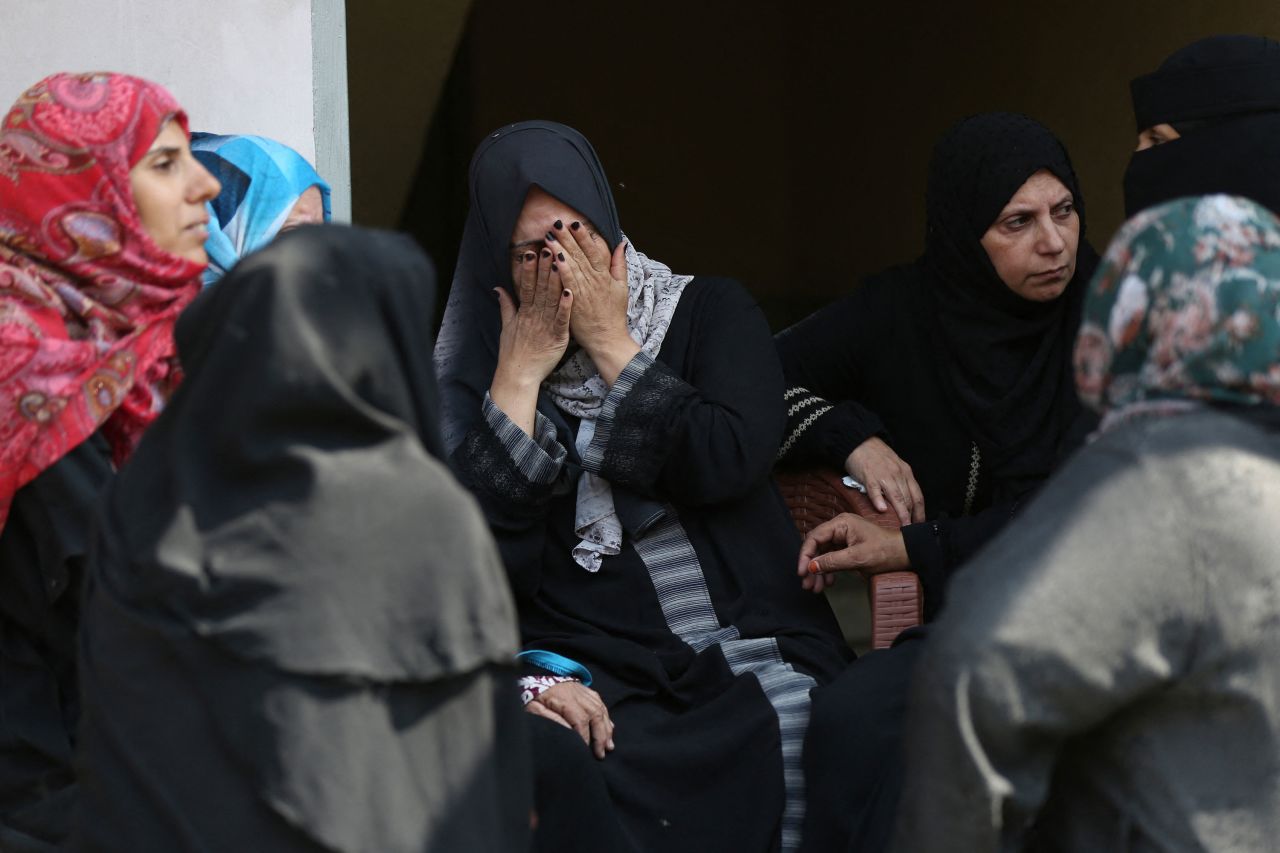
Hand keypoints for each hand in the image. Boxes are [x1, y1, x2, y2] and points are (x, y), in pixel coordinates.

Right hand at [495, 247, 573, 385]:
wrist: (518, 375)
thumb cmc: (513, 352)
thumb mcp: (506, 326)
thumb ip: (506, 305)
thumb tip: (498, 288)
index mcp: (524, 312)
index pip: (526, 286)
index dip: (528, 269)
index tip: (530, 252)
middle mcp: (534, 316)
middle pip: (539, 288)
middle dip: (544, 267)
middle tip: (548, 247)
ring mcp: (546, 326)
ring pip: (551, 299)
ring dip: (556, 280)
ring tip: (560, 262)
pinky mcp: (557, 337)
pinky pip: (562, 319)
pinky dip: (565, 306)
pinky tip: (570, 292)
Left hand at [524, 682, 615, 759]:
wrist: (533, 676)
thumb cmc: (533, 695)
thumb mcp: (534, 708)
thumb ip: (550, 720)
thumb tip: (568, 732)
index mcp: (564, 699)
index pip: (580, 720)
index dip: (585, 737)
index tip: (586, 751)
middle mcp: (577, 693)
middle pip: (595, 715)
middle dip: (600, 736)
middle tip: (602, 753)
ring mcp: (582, 691)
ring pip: (601, 709)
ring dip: (606, 728)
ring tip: (609, 745)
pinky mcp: (584, 690)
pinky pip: (600, 703)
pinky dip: (606, 716)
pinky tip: (609, 727)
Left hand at [549, 221, 637, 384]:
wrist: (606, 338)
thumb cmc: (613, 313)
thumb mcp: (622, 287)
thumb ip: (620, 264)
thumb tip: (621, 244)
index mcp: (606, 275)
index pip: (596, 250)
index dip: (585, 236)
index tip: (576, 223)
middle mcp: (596, 280)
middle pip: (581, 254)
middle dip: (569, 237)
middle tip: (557, 222)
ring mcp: (585, 291)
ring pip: (573, 265)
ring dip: (561, 248)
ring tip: (550, 235)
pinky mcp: (575, 302)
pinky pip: (568, 282)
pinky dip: (561, 269)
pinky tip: (553, 257)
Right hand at [796, 512, 909, 592]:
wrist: (905, 555)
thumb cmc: (885, 551)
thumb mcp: (857, 558)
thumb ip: (832, 562)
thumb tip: (811, 567)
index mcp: (841, 524)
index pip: (814, 537)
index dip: (805, 555)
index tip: (802, 572)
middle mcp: (839, 528)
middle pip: (816, 547)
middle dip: (811, 566)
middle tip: (807, 584)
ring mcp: (843, 537)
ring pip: (823, 554)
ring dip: (818, 571)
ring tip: (816, 588)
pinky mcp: (847, 547)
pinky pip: (831, 558)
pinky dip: (828, 571)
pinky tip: (828, 582)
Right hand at [845, 437, 925, 524]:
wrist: (859, 441)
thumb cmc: (876, 455)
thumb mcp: (894, 466)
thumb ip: (899, 481)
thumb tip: (903, 502)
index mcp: (905, 472)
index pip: (918, 496)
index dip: (920, 512)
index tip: (919, 524)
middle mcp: (898, 474)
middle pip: (909, 499)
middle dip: (912, 516)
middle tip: (911, 530)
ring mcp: (884, 476)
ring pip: (897, 497)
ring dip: (901, 513)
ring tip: (902, 526)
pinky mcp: (869, 476)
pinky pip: (876, 490)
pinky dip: (879, 501)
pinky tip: (882, 510)